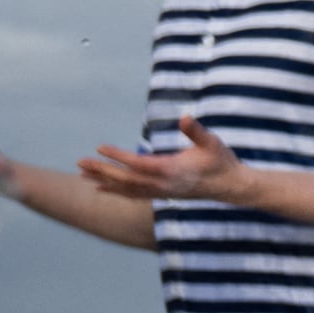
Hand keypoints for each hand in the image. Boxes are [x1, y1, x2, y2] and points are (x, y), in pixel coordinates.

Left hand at [79, 115, 252, 205]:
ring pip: (127, 189)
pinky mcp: (162, 194)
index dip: (118, 156)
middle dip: (102, 170)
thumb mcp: (212, 142)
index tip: (99, 147)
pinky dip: (116, 191)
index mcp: (171, 170)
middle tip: (80, 162)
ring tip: (83, 174)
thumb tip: (185, 117)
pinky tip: (102, 188)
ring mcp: (161, 192)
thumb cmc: (222, 161)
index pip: (138, 163)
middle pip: (126, 179)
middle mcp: (163, 185)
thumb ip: (196, 131)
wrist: (232, 187)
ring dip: (104, 181)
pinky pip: (134, 194)